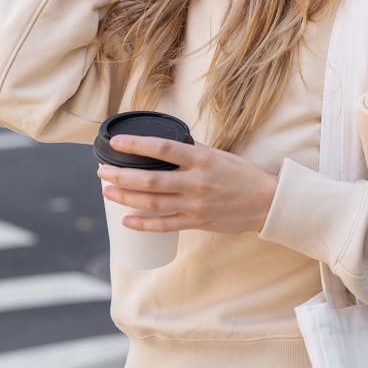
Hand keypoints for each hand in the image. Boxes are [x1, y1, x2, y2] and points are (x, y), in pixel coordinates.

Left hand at [97, 135, 277, 234]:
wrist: (266, 201)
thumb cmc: (240, 174)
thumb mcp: (216, 154)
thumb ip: (190, 151)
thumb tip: (162, 146)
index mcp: (201, 159)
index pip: (162, 148)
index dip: (136, 145)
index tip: (116, 142)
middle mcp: (196, 181)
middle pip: (150, 179)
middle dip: (122, 175)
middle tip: (102, 171)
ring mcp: (196, 204)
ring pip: (153, 202)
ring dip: (126, 197)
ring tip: (107, 191)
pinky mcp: (197, 222)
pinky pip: (165, 225)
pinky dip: (143, 224)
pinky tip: (126, 220)